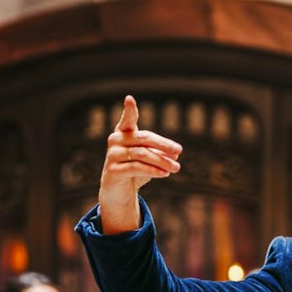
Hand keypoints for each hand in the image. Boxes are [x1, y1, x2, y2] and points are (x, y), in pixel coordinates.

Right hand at [98, 95, 182, 233]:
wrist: (119, 192)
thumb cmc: (135, 170)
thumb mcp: (149, 159)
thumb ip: (160, 153)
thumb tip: (175, 155)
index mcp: (123, 132)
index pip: (127, 119)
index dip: (129, 110)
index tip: (129, 99)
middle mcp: (116, 141)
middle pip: (144, 138)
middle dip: (164, 145)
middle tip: (179, 151)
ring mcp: (112, 155)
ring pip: (142, 154)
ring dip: (162, 161)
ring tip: (176, 167)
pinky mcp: (113, 171)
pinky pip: (137, 168)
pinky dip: (153, 171)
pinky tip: (165, 174)